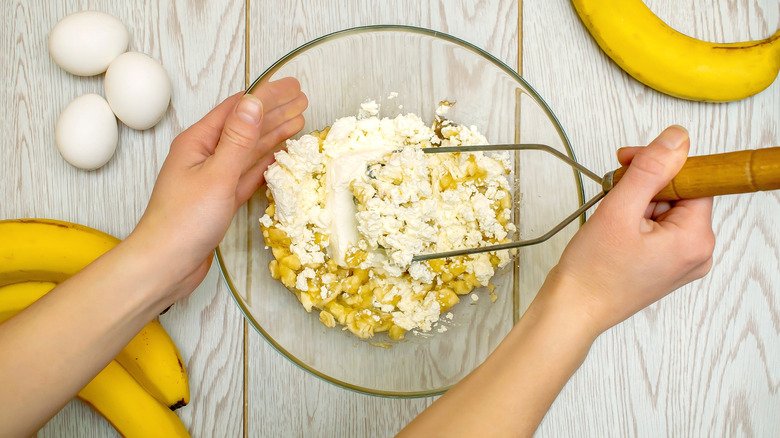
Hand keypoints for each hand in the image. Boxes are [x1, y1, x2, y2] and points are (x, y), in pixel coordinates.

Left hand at [130, 78, 307, 301]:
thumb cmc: (184, 221)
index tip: (292, 85)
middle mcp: (204, 155)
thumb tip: (254, 102)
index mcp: (198, 142)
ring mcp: (212, 178)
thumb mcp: (217, 175)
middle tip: (302, 99)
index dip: (266, 94)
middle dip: (274, 111)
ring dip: (272, 134)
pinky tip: (277, 155)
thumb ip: (238, 140)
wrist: (165, 265)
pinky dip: (264, 162)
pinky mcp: (220, 200)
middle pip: (245, 126)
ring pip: (248, 150)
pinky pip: (247, 173)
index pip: (237, 109)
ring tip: (298, 121)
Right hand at [548, 125, 714, 335]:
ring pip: (666, 209)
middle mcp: (697, 252)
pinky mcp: (665, 265)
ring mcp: (682, 261)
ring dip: (637, 202)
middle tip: (613, 192)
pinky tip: (615, 229)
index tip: (630, 162)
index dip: (660, 164)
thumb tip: (676, 139)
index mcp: (696, 239)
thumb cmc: (592, 273)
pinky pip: (658, 227)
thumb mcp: (619, 210)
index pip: (693, 179)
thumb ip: (651, 169)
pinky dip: (636, 219)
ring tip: (610, 219)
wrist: (573, 309)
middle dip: (644, 185)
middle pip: (679, 193)